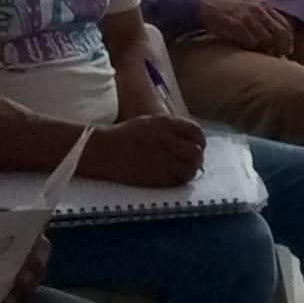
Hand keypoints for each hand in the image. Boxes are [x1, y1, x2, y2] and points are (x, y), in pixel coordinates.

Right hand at [83, 112, 208, 188]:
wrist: (104, 151)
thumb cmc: (125, 135)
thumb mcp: (150, 122)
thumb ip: (171, 128)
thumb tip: (191, 139)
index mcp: (165, 124)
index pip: (195, 131)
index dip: (199, 140)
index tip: (197, 145)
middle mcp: (167, 141)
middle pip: (196, 152)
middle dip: (197, 156)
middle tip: (192, 160)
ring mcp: (162, 160)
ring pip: (191, 168)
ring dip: (191, 169)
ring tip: (184, 169)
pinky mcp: (156, 177)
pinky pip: (178, 180)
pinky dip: (180, 179)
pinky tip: (174, 176)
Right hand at [192, 0, 300, 55]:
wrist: (206, 6)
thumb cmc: (227, 8)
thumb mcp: (248, 5)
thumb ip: (262, 15)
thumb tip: (274, 32)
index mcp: (263, 5)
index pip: (284, 23)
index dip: (288, 38)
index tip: (288, 49)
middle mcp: (259, 11)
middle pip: (280, 32)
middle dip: (282, 46)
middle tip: (280, 56)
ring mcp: (249, 19)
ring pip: (267, 39)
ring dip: (267, 50)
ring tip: (264, 57)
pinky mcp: (238, 27)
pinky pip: (252, 43)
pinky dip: (253, 49)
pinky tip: (250, 52)